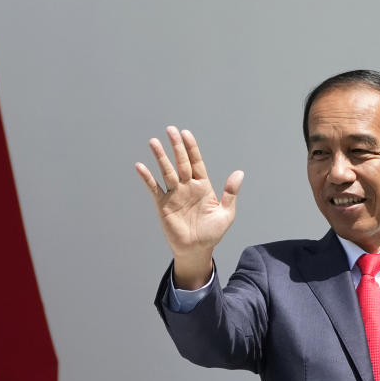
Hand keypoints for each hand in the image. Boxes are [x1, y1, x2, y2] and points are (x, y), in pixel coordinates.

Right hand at [136, 126, 242, 288]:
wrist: (196, 250)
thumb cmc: (212, 234)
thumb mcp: (226, 214)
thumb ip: (230, 193)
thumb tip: (239, 173)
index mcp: (203, 186)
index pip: (196, 162)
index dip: (191, 148)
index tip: (186, 134)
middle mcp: (187, 187)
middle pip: (180, 162)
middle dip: (176, 146)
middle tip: (170, 130)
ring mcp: (174, 195)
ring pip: (166, 171)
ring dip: (160, 157)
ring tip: (154, 142)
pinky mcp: (163, 205)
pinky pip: (154, 188)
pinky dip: (147, 178)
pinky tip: (140, 167)